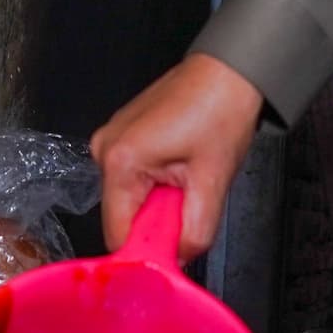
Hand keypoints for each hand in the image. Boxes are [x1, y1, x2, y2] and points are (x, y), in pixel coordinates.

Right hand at [91, 54, 266, 257]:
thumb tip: (179, 259)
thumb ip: (195, 231)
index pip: (117, 233)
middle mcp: (105, 148)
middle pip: (122, 217)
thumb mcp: (213, 180)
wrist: (227, 72)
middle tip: (188, 202)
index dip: (145, 250)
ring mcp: (111, 141)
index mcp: (121, 160)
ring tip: (187, 177)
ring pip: (129, 200)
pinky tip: (178, 167)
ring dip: (157, 203)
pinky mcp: (121, 138)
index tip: (170, 252)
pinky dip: (155, 185)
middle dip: (155, 223)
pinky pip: (133, 180)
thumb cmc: (220, 108)